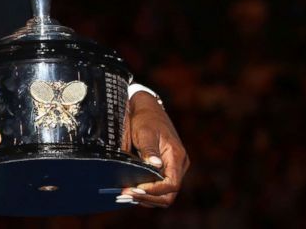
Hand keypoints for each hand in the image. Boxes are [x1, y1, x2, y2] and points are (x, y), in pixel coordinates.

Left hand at [121, 91, 189, 207]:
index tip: (135, 189)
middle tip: (127, 194)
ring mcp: (173, 168)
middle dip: (149, 197)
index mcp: (177, 156)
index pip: (171, 184)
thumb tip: (155, 165)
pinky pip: (160, 186)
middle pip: (169, 193)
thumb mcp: (145, 132)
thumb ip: (149, 149)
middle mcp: (178, 165)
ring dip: (147, 198)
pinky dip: (147, 192)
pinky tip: (132, 189)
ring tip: (126, 194)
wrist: (147, 108)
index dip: (154, 190)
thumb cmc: (146, 118)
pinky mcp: (165, 168)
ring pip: (165, 193)